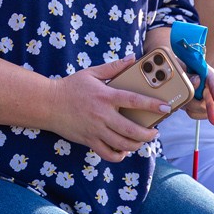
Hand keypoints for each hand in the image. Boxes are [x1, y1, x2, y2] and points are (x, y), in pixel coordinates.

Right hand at [43, 58, 162, 161]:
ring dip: (137, 144)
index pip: (134, 101)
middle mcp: (102, 115)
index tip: (166, 108)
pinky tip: (124, 149)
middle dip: (148, 133)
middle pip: (132, 130)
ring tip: (142, 140)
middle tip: (155, 131)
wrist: (47, 103)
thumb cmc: (70, 87)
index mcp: (105, 96)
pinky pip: (108, 153)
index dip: (152, 105)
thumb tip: (132, 58)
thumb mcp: (91, 73)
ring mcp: (96, 130)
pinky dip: (120, 154)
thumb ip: (114, 67)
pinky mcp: (89, 141)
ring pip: (123, 144)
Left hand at [179, 59, 213, 126]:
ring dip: (191, 106)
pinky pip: (195, 114)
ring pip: (202, 110)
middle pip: (212, 101)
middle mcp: (209, 88)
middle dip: (212, 111)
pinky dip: (189, 111)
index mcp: (208, 75)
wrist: (177, 72)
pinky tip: (185, 103)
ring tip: (183, 96)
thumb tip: (197, 81)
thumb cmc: (179, 67)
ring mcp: (205, 99)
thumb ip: (189, 74)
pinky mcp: (199, 107)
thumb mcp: (181, 68)